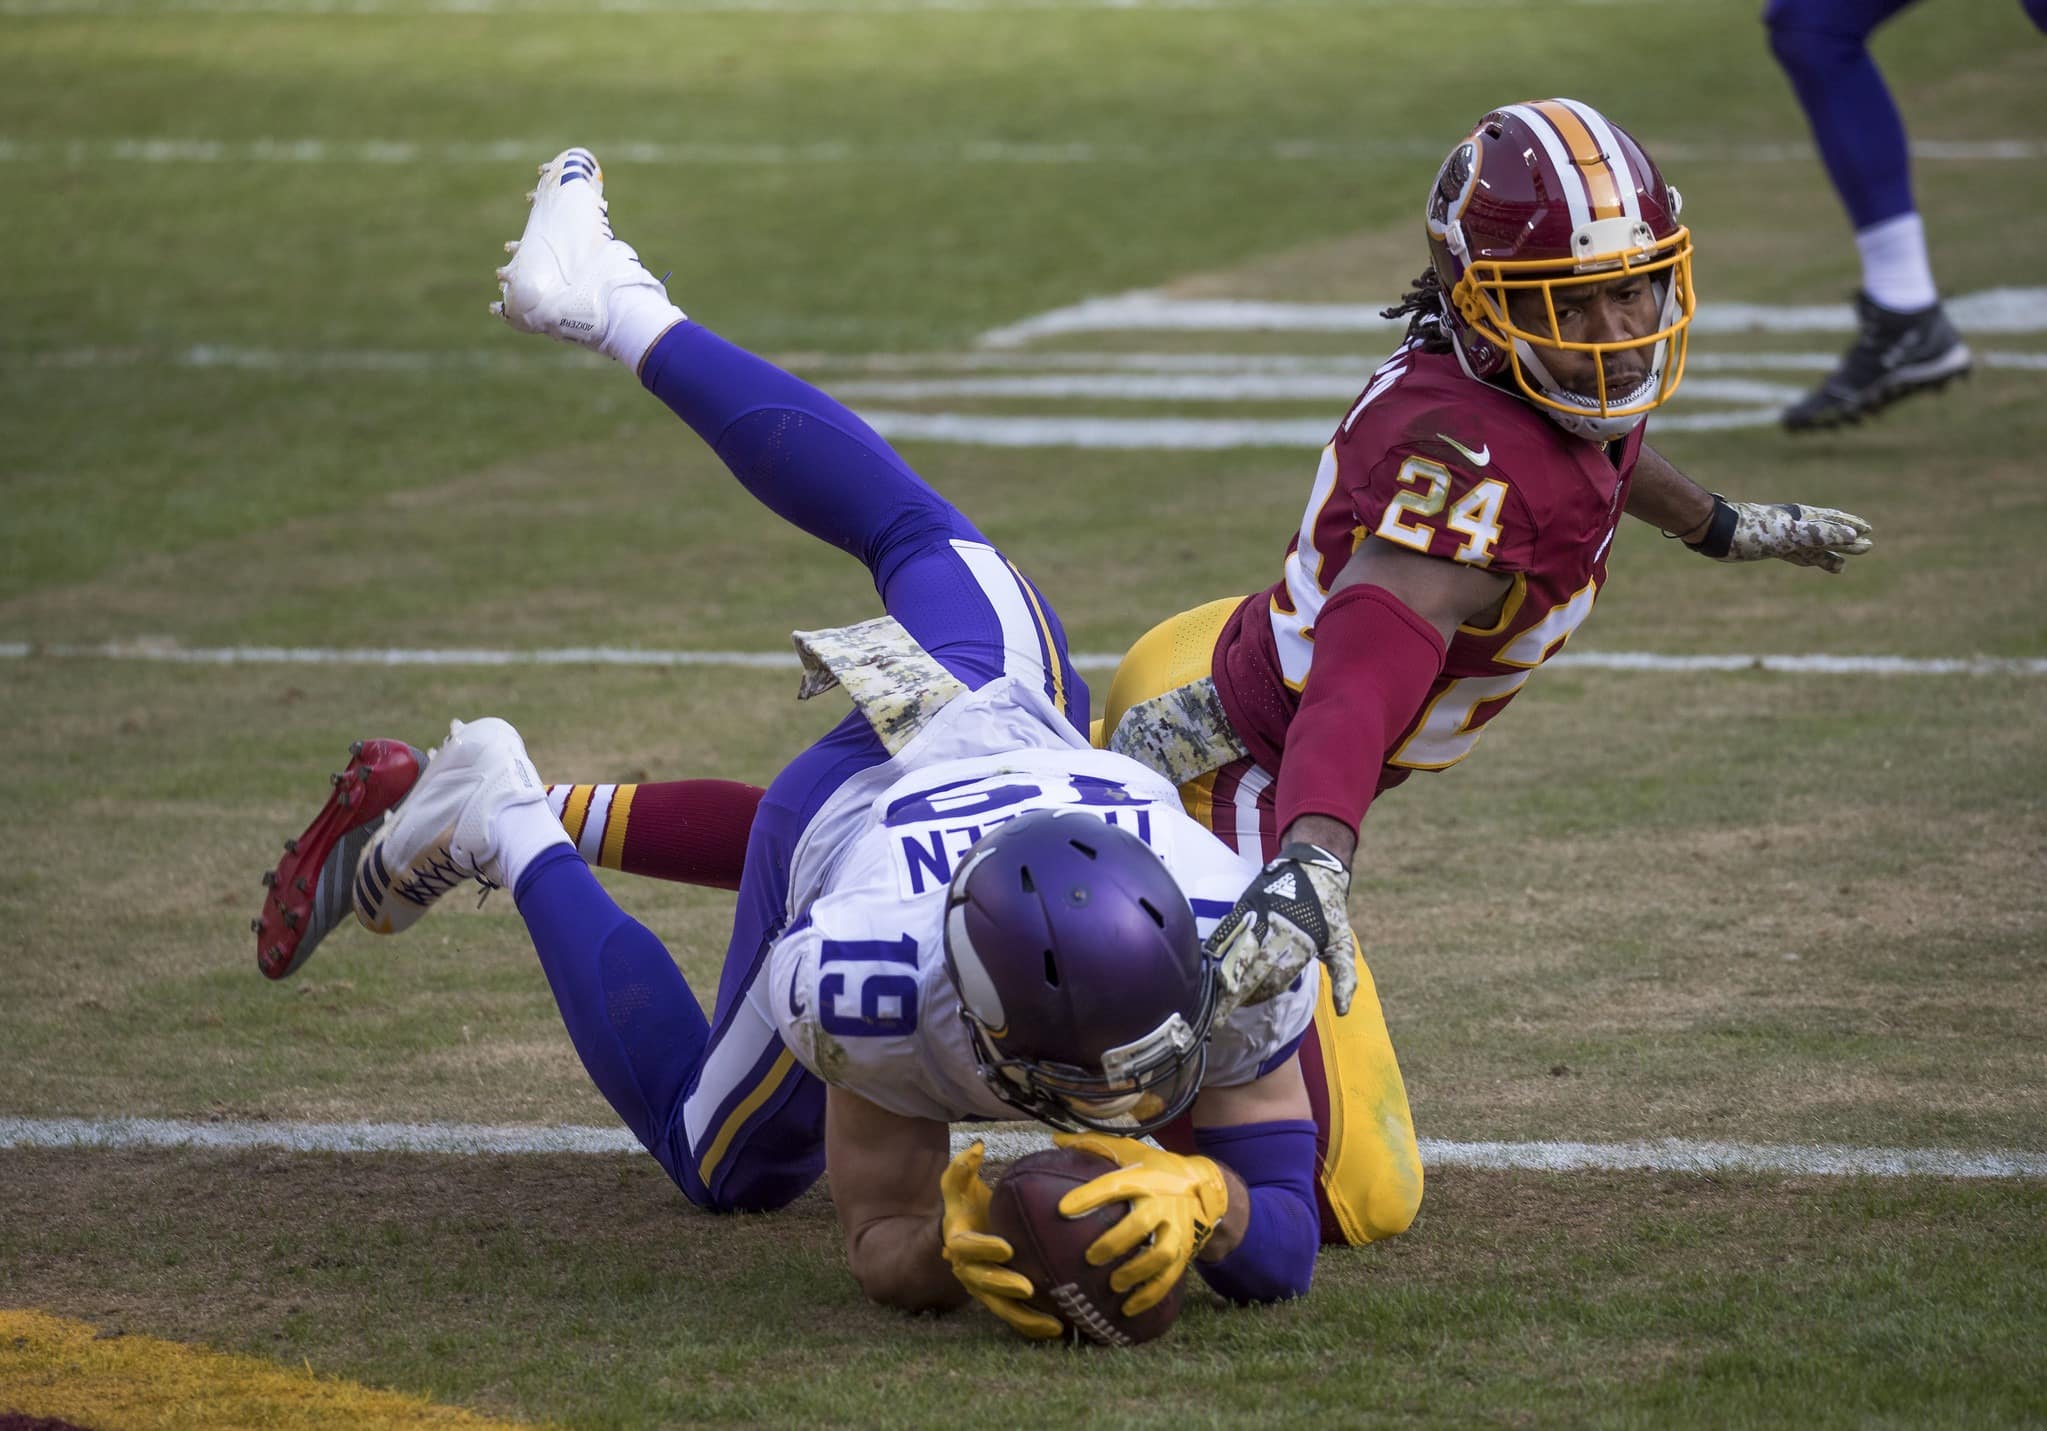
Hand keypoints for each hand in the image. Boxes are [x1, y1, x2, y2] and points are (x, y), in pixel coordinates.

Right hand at [939, 1141, 1061, 1339]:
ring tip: (1052, 1323)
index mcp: (958, 1241)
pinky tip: (1060, 1330)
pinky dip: (1034, 1326)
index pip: (967, 1247)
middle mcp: (968, 1269)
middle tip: (1027, 1287)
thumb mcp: (958, 1188)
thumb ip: (962, 1168)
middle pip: (983, 1283)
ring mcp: (983, 1289)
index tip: (1005, 1247)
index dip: (983, 1248)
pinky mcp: (999, 1302)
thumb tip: (977, 1145)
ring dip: (1024, 1318)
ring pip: (1001, 1308)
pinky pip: (1015, 1318)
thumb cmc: (968, 1207)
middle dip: (1003, 1285)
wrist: (963, 1235)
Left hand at [1053, 1132, 1229, 1315]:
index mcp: (1146, 1178)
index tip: (1063, 1209)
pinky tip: (1128, 1308)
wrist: (1205, 1188)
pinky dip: (1149, 1296)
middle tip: (1090, 1257)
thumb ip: (1094, 1145)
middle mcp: (1163, 1204)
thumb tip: (1055, 1137)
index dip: (1090, 1196)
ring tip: (1113, 1284)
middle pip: (1141, 1224)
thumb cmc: (1158, 1169)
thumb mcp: (1132, 1151)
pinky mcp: (1184, 1253)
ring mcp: (1177, 1231)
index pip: (1115, 1185)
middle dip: (1115, 1242)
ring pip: (1160, 1254)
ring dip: (1136, 1272)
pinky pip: (1169, 1279)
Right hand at [1206, 842, 1356, 1016]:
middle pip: (1253, 969)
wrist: (1315, 867)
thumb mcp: (1343, 944)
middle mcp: (1278, 931)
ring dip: (1224, 975)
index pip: (1277, 978)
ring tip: (1209, 997)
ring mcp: (1260, 917)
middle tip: (1217, 1018)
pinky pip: (1229, 931)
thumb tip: (1342, 1012)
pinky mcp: (1247, 906)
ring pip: (1238, 951)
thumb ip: (1344, 978)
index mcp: (1302, 943)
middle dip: (1235, 996)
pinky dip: (1217, 948)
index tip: (1248, 1008)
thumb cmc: (1330, 910)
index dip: (1262, 995)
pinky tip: (1207, 963)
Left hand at [1688, 497, 1873, 572]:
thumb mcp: (1790, 534)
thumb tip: (1853, 535)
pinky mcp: (1767, 547)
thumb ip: (1820, 534)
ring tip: (1842, 566)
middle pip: (1826, 534)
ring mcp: (1781, 537)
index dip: (1851, 526)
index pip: (1833, 522)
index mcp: (1802, 518)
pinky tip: (1810, 562)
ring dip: (1827, 555)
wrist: (1716, 532)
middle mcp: (1794, 525)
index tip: (1868, 530)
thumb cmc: (1751, 530)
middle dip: (1845, 541)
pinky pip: (1793, 554)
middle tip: (1866, 547)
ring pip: (1811, 547)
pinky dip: (1806, 559)